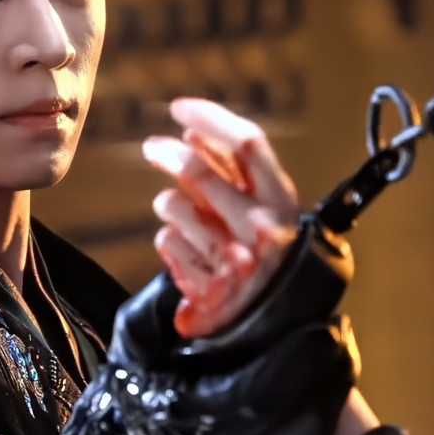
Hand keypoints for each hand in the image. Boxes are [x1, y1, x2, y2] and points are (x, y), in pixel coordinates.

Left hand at [143, 98, 299, 336]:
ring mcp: (235, 259)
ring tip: (178, 214)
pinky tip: (184, 249)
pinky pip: (167, 243)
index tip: (178, 107)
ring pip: (175, 207)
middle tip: (151, 147)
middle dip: (168, 154)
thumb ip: (230, 173)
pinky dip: (169, 241)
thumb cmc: (264, 253)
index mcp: (282, 201)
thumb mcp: (261, 209)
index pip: (248, 144)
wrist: (274, 327)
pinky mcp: (208, 288)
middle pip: (202, 173)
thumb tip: (190, 133)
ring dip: (168, 204)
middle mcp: (263, 227)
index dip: (209, 118)